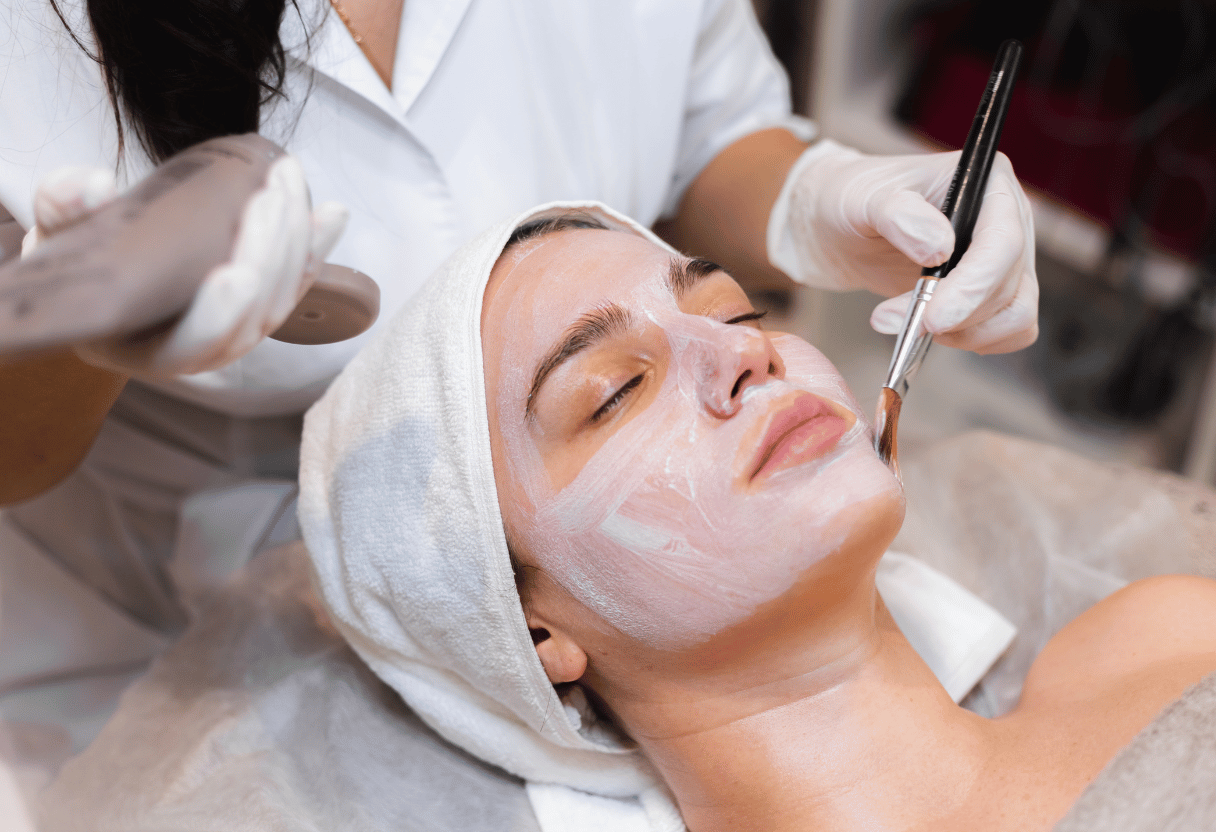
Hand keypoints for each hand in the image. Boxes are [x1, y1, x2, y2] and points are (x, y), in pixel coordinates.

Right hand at [22, 158, 347, 376]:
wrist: (107, 267)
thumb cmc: (78, 260)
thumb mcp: (55, 239)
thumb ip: (64, 212)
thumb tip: (89, 185)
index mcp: (146, 349)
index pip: (192, 346)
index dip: (218, 315)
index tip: (234, 273)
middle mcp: (201, 350)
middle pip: (252, 316)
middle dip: (268, 255)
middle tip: (268, 197)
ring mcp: (239, 330)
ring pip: (283, 297)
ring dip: (295, 240)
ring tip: (287, 182)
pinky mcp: (264, 304)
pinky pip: (301, 279)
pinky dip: (319, 244)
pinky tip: (333, 211)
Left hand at [768, 139, 1036, 354]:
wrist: (841, 227)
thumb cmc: (853, 200)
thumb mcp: (862, 198)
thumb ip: (898, 215)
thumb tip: (940, 247)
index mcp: (987, 182)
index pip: (1003, 242)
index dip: (973, 287)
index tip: (933, 319)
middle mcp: (1009, 218)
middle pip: (1009, 284)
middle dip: (953, 315)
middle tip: (890, 320)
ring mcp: (1005, 258)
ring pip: (1015, 313)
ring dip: (965, 334)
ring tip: (907, 325)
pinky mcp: (994, 291)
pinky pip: (1012, 329)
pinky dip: (976, 340)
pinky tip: (933, 333)